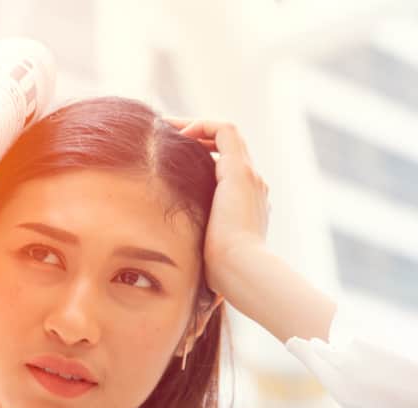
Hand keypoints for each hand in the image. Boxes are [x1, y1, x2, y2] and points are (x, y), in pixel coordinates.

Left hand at [163, 116, 270, 296]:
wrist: (242, 272)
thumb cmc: (222, 273)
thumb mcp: (205, 254)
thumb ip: (195, 247)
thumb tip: (173, 265)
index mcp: (245, 205)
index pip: (226, 171)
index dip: (202, 159)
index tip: (174, 160)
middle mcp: (252, 186)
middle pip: (228, 148)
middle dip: (197, 137)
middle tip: (165, 137)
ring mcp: (249, 176)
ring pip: (226, 134)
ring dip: (196, 126)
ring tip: (167, 128)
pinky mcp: (239, 171)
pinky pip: (224, 130)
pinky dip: (201, 125)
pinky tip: (178, 134)